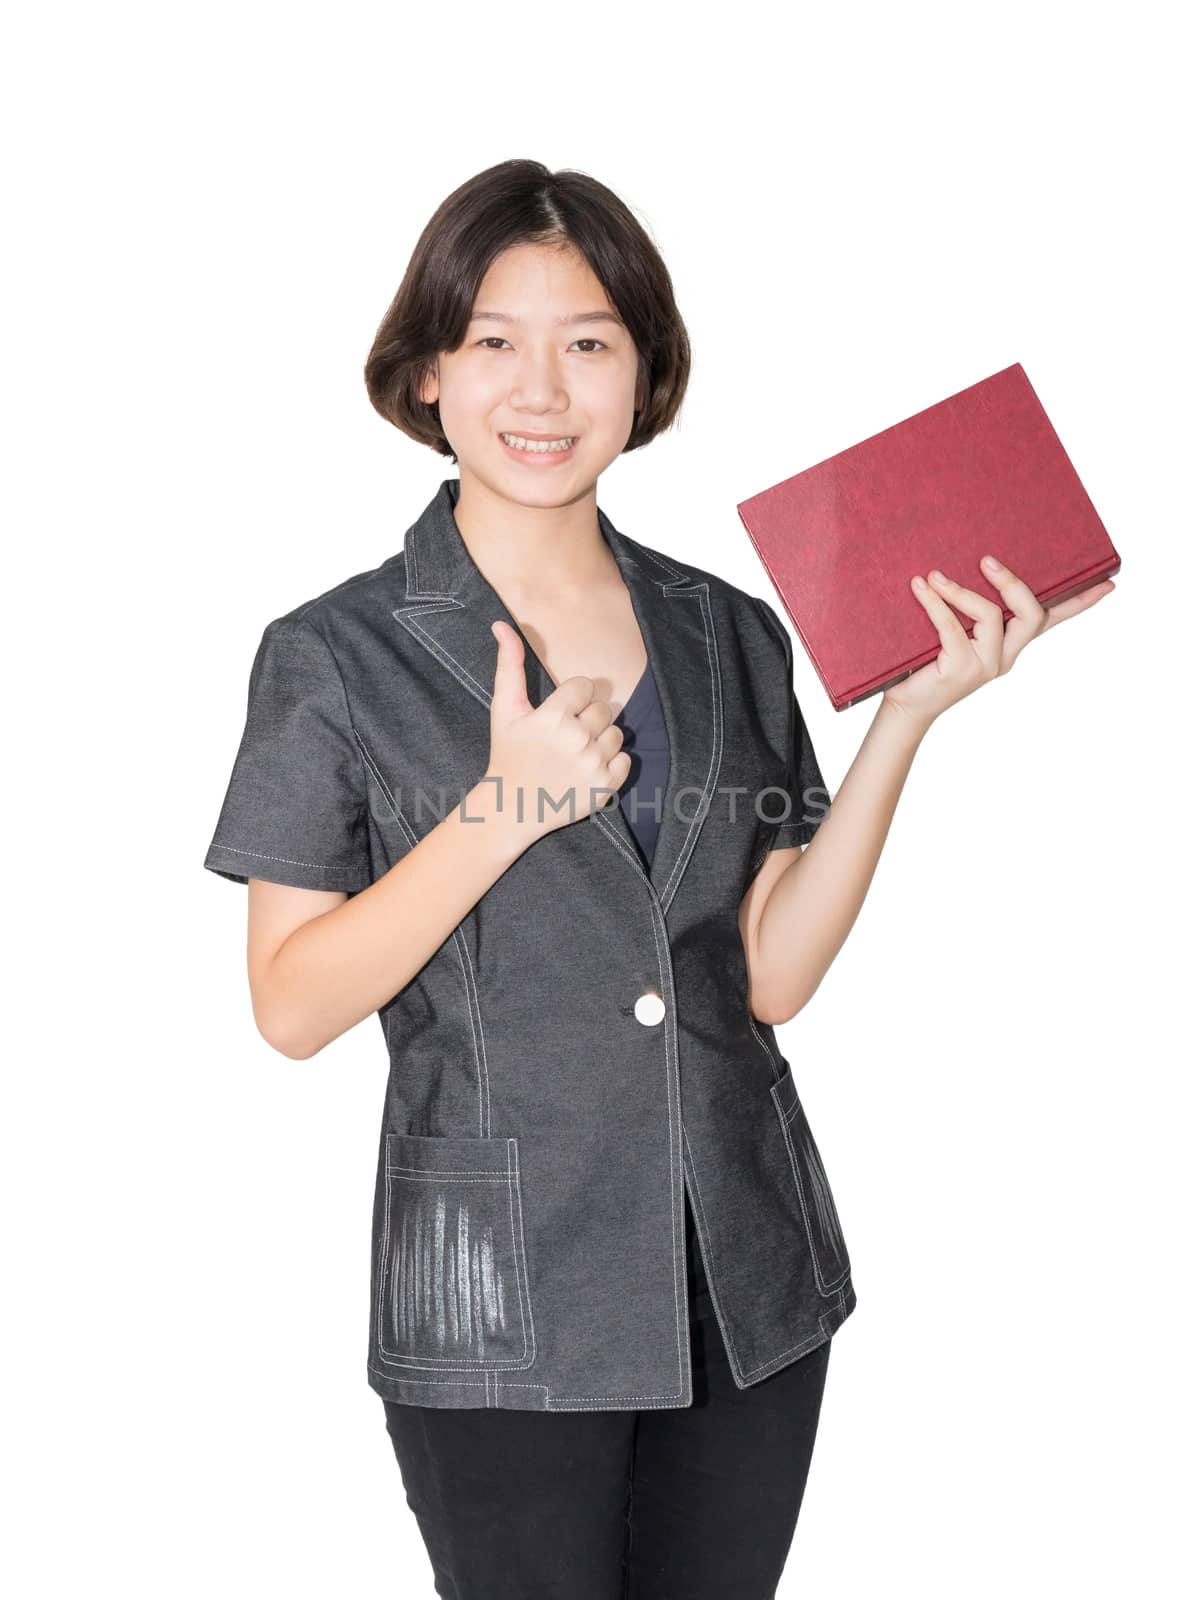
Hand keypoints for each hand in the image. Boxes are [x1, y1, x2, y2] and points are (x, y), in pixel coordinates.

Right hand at [484, 620, 631, 842]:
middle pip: (604, 709)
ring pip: (617, 733)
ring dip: (600, 740)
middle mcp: (576, 740)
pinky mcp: (606, 787)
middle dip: (587, 718)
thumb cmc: (508, 754)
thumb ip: (509, 665)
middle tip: (565, 737)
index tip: (558, 714)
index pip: (585, 686)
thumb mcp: (504, 709)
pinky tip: (586, 769)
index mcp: (553, 717)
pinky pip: (625, 760)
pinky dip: (611, 764)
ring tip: (575, 753)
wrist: (513, 808)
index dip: (573, 698)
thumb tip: (502, 624)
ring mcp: (593, 765)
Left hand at [881, 554, 1116, 731]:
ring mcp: (985, 665)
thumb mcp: (954, 632)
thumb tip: (960, 563)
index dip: (1081, 603)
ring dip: (962, 592)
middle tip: (988, 561)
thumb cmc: (927, 664)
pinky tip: (920, 588)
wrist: (907, 706)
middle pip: (1032, 614)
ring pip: (992, 617)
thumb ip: (966, 608)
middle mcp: (1004, 656)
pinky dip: (935, 605)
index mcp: (1010, 645)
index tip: (1110, 584)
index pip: (1052, 621)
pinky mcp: (960, 670)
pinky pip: (951, 628)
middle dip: (1013, 584)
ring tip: (935, 576)